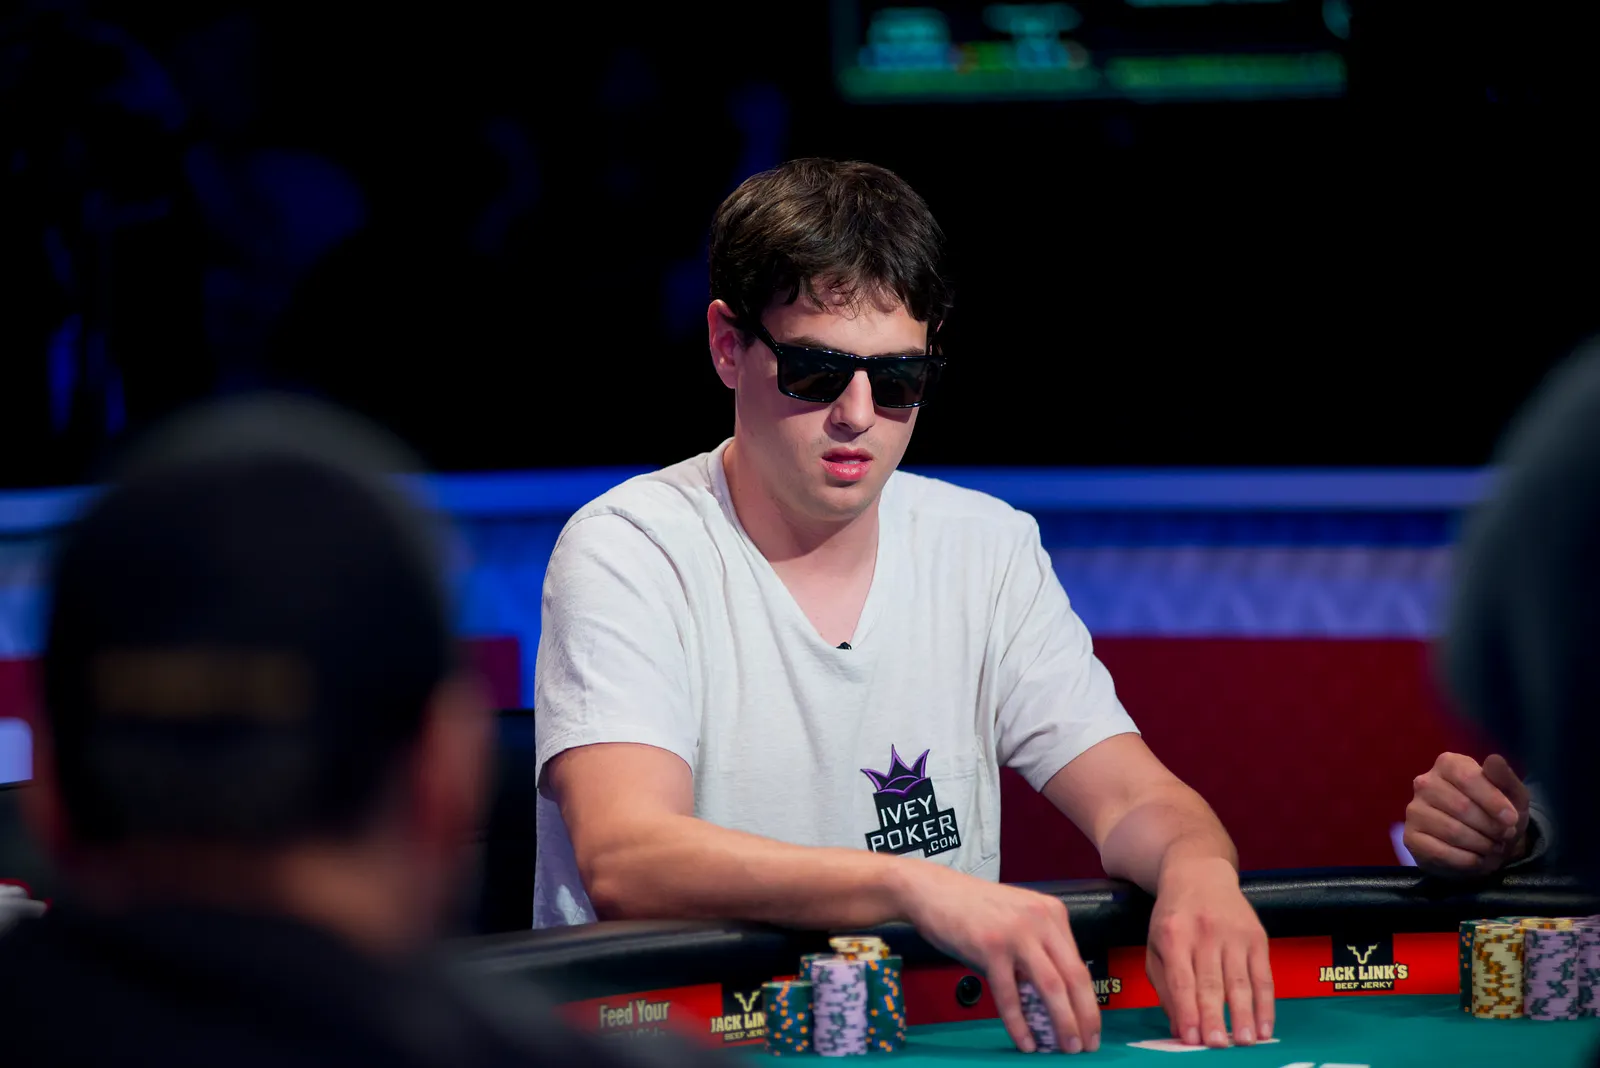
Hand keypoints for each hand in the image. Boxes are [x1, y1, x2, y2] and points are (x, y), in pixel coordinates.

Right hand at [893, 862, 1100, 1053]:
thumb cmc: (970, 909)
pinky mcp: (990, 947)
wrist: (931, 890)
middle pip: (1074, 977)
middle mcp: (1039, 920)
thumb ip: (1038, 949)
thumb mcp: (1016, 920)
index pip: (1079, 964)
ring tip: (1066, 1047)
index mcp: (1051, 913)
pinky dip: (1020, 1024)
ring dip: (1063, 1023)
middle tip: (1087, 1045)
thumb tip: (1054, 996)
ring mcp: (1015, 933)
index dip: (1089, 1001)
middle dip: (1085, 1017)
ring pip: (1051, 986)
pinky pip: (1010, 995)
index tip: (1090, 1025)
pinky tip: (1025, 1041)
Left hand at [1146, 856, 1272, 1048]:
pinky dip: (1266, 1004)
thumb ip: (1164, 987)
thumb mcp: (1156, 945)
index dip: (1187, 1011)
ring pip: (1240, 982)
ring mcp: (1233, 934)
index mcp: (1174, 935)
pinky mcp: (1257, 936)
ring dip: (1244, 1015)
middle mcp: (1204, 933)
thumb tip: (1178, 1028)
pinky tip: (1264, 1026)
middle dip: (1215, 1017)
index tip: (1191, 1039)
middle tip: (1218, 1046)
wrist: (1199, 873)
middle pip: (1211, 983)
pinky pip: (1264, 976)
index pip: (1181, 979)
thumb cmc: (1174, 917)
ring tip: (1245, 1042)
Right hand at [1403, 752, 1528, 876]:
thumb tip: (1494, 759)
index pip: (1468, 778)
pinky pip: (1441, 852)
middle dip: (1490, 826)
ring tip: (1493, 848)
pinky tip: (1477, 859)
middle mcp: (1424, 783)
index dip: (1493, 801)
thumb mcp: (1511, 795)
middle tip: (1504, 836)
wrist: (1482, 844)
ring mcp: (1414, 810)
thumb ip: (1505, 778)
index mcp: (1448, 764)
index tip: (1512, 820)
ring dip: (1481, 845)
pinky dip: (1467, 860)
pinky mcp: (1410, 837)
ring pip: (1452, 831)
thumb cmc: (1496, 813)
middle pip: (1461, 806)